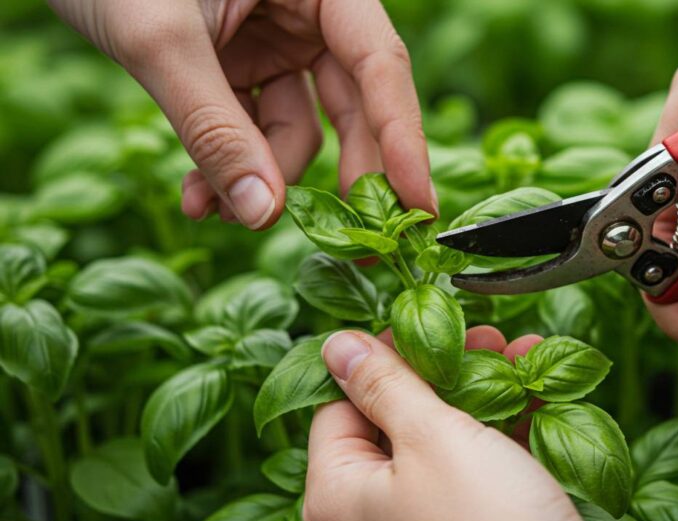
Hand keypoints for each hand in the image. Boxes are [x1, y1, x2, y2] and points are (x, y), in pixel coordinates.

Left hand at [49, 0, 434, 229]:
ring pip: (300, 128)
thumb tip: (261, 213)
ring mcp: (275, 39)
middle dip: (339, 177)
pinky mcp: (241, 64)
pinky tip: (200, 197)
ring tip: (216, 213)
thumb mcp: (161, 42)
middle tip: (349, 243)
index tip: (418, 205)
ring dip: (262, 178)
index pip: (379, 64)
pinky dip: (230, 166)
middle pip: (353, 105)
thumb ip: (214, 128)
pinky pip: (253, 128)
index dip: (404, 139)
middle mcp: (309, 11)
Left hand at [304, 326, 597, 520]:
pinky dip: (500, 430)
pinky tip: (536, 392)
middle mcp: (367, 515)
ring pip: (437, 439)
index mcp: (339, 493)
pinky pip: (470, 469)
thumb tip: (336, 346)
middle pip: (391, 418)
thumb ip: (385, 385)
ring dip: (480, 392)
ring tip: (520, 354)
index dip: (381, 358)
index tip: (428, 328)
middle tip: (485, 338)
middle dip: (444, 371)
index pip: (337, 403)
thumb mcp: (435, 438)